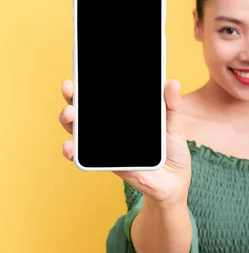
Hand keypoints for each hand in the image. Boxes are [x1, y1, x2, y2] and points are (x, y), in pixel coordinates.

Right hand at [59, 78, 191, 202]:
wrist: (175, 181)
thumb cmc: (171, 149)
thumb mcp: (172, 124)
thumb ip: (171, 105)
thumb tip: (173, 83)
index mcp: (124, 114)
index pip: (101, 94)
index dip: (88, 83)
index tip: (81, 71)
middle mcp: (110, 127)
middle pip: (84, 109)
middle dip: (72, 98)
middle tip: (70, 89)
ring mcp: (106, 145)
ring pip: (79, 130)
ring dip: (68, 121)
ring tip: (69, 114)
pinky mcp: (108, 162)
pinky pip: (85, 157)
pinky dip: (73, 152)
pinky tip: (70, 146)